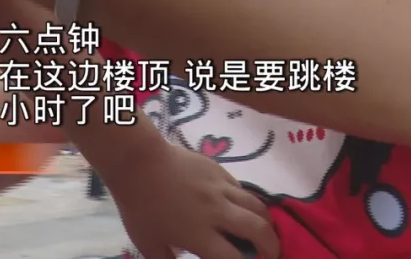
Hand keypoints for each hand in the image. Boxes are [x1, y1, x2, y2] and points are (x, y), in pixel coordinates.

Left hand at [104, 143, 279, 258]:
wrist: (138, 162)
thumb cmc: (140, 206)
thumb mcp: (149, 244)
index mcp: (200, 234)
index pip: (234, 258)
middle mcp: (217, 212)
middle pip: (258, 230)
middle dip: (272, 247)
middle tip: (272, 254)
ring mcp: (221, 188)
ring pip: (257, 206)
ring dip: (267, 222)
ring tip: (267, 231)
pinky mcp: (220, 170)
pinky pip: (243, 189)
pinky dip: (250, 202)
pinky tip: (245, 208)